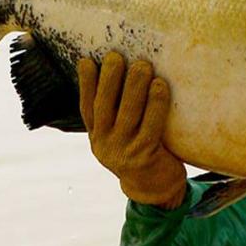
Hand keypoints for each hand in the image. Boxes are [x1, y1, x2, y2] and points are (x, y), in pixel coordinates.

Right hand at [77, 52, 186, 209]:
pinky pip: (150, 126)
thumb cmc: (143, 152)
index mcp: (97, 136)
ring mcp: (123, 151)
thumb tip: (126, 73)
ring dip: (134, 86)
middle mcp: (105, 144)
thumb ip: (119, 113)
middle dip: (109, 79)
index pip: (87, 107)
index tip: (87, 60)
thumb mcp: (123, 136)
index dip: (85, 83)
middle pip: (104, 107)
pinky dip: (155, 104)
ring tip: (142, 65)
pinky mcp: (144, 157)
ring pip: (127, 114)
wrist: (156, 190)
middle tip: (116, 55)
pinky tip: (160, 86)